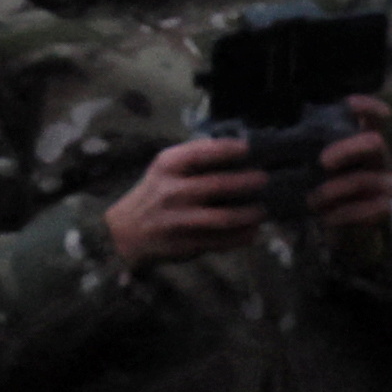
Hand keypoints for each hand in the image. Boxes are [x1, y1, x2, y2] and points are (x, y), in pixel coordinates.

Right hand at [101, 134, 268, 269]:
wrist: (126, 232)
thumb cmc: (154, 193)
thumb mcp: (164, 168)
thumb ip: (193, 158)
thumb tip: (235, 149)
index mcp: (167, 167)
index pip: (200, 153)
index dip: (226, 149)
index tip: (248, 148)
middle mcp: (173, 192)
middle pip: (217, 186)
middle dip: (246, 182)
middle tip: (265, 178)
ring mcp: (180, 220)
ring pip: (223, 218)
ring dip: (248, 214)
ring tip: (263, 209)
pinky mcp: (187, 244)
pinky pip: (222, 241)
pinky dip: (242, 236)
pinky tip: (253, 231)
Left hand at [308, 97, 391, 239]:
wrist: (337, 219)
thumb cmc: (322, 180)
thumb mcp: (310, 161)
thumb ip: (295, 149)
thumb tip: (256, 151)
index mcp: (359, 138)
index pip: (372, 116)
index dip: (367, 107)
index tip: (352, 104)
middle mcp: (376, 156)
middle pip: (374, 141)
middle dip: (348, 148)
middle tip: (323, 160)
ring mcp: (382, 181)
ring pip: (368, 179)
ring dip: (338, 189)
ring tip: (313, 198)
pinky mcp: (382, 207)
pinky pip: (372, 209)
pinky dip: (347, 213)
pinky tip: (326, 217)